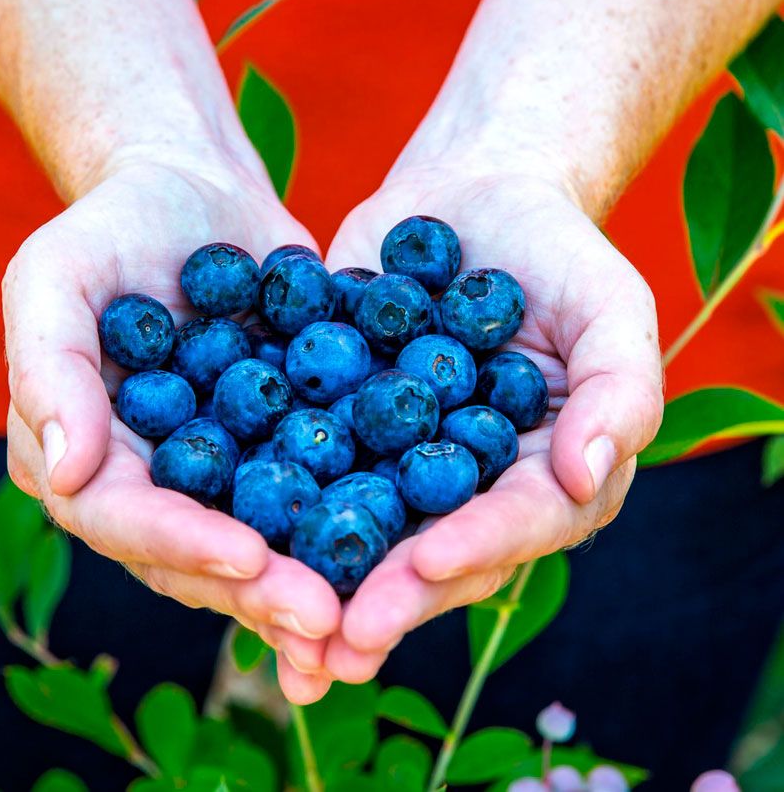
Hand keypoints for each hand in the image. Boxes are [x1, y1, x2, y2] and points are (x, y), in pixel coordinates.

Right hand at [3, 161, 340, 694]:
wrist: (192, 189)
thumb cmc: (110, 225)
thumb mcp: (55, 276)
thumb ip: (49, 369)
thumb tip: (64, 474)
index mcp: (87, 455)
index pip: (124, 519)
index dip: (181, 545)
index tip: (248, 558)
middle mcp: (153, 479)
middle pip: (198, 553)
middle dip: (258, 590)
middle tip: (326, 620)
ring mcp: (220, 466)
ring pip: (262, 539)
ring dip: (310, 580)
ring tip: (367, 613)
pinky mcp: (279, 440)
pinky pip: (314, 488)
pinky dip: (351, 522)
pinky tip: (405, 548)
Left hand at [318, 168, 662, 689]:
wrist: (469, 195)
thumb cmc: (557, 250)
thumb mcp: (611, 308)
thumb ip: (620, 391)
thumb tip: (590, 479)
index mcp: (544, 476)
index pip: (517, 524)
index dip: (476, 548)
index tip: (425, 567)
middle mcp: (469, 488)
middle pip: (431, 553)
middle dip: (387, 600)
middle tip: (335, 649)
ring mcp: (398, 463)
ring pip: (362, 532)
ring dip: (320, 584)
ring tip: (273, 633)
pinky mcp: (339, 427)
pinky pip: (304, 469)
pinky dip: (270, 507)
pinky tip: (223, 538)